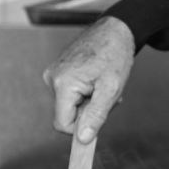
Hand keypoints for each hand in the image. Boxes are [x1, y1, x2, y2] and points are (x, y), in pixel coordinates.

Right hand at [43, 16, 134, 143]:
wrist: (116, 29)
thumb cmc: (115, 54)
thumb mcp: (111, 88)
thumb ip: (96, 115)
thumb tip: (83, 139)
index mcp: (62, 83)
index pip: (62, 124)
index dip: (81, 128)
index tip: (100, 118)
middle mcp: (52, 78)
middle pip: (67, 113)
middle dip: (89, 110)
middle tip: (108, 94)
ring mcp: (54, 72)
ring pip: (70, 103)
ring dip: (89, 100)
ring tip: (103, 83)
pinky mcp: (59, 70)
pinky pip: (70, 92)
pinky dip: (86, 90)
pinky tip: (97, 78)